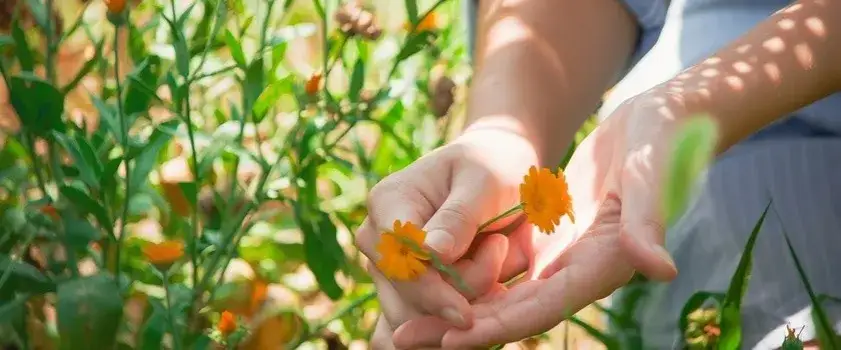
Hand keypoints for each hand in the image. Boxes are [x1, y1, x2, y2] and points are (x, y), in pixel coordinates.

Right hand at [355, 128, 540, 346]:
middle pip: (406, 295)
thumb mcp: (485, 181)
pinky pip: (429, 319)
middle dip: (458, 293)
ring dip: (466, 300)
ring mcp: (390, 265)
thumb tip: (431, 254)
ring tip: (499, 252)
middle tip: (502, 248)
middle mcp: (378, 238)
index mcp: (388, 202)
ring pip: (418, 314)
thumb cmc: (491, 166)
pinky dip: (463, 311)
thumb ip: (459, 217)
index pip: (398, 261)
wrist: (497, 170)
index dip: (431, 292)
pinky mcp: (408, 286)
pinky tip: (492, 289)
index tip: (466, 315)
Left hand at [393, 93, 685, 347]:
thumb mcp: (650, 174)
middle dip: (460, 329)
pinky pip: (504, 272)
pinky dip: (469, 282)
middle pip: (513, 312)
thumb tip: (659, 269)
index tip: (448, 341)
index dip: (496, 326)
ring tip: (405, 322)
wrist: (658, 125)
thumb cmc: (660, 141)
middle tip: (403, 338)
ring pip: (503, 296)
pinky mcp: (551, 243)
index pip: (543, 308)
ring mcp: (564, 259)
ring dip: (457, 310)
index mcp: (605, 264)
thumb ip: (647, 222)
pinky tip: (431, 282)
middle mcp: (581, 271)